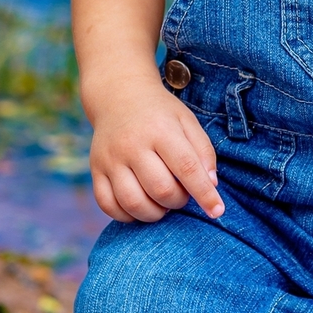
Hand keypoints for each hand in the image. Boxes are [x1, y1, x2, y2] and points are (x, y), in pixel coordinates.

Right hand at [88, 83, 223, 223]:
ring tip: (163, 203)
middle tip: (181, 193)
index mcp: (160, 130)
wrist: (119, 96)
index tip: (217, 211)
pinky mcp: (96, 170)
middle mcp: (132, 145)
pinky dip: (127, 216)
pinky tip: (140, 206)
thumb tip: (212, 185)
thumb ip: (204, 152)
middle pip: (160, 190)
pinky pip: (108, 205)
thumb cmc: (160, 113)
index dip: (204, 194)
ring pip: (133, 203)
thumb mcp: (187, 122)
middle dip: (178, 202)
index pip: (186, 168)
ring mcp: (110, 159)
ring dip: (155, 213)